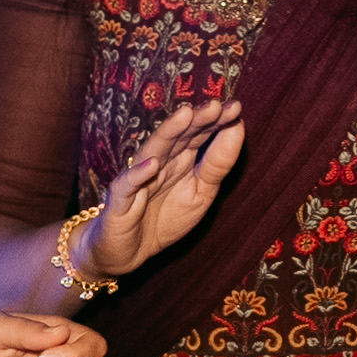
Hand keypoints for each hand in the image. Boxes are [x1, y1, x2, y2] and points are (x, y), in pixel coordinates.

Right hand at [88, 95, 246, 283]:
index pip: (199, 133)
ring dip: (169, 133)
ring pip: (153, 151)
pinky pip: (127, 185)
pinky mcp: (119, 201)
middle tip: (216, 104)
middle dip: (196, 120)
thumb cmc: (165, 218)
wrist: (129, 252)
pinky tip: (152, 164)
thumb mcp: (201, 193)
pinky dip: (137, 174)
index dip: (216, 121)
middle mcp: (159, 162)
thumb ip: (218, 164)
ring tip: (186, 114)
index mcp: (181, 159)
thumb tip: (238, 127)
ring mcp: (137, 179)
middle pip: (179, 136)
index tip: (236, 107)